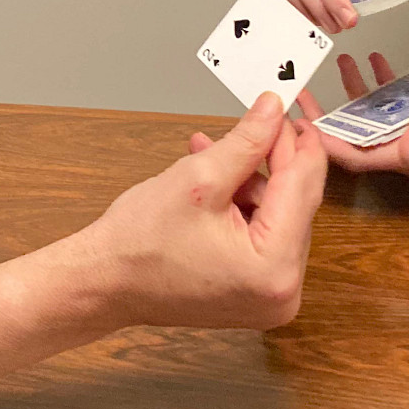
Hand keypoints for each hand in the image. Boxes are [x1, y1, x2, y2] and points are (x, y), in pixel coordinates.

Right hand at [77, 92, 326, 330]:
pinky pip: (265, 237)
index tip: (289, 110)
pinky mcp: (257, 295)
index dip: (296, 143)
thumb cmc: (141, 242)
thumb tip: (274, 110)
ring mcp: (272, 299)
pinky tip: (217, 182)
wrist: (106, 284)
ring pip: (279, 218)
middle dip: (271, 162)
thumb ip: (246, 141)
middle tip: (256, 123)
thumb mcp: (199, 177)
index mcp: (274, 268)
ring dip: (251, 182)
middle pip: (295, 205)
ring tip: (212, 153)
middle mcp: (284, 292)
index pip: (302, 188)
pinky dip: (244, 206)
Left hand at [297, 53, 408, 175]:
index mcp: (407, 156)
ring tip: (340, 60)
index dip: (321, 140)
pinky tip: (376, 59)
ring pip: (372, 116)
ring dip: (353, 92)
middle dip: (329, 113)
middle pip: (354, 136)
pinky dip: (381, 82)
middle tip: (307, 88)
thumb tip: (396, 146)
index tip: (299, 118)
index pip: (351, 156)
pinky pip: (395, 102)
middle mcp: (406, 148)